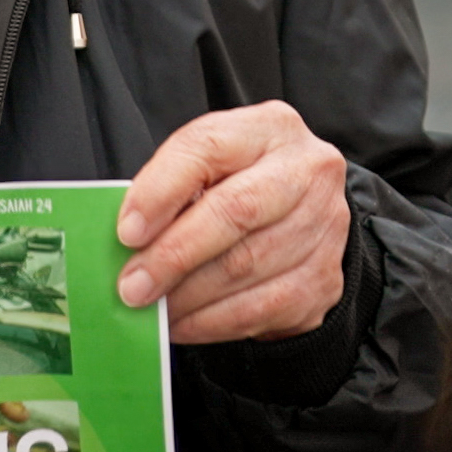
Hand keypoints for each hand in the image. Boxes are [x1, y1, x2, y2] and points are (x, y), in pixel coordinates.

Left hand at [115, 101, 351, 344]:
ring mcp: (324, 226)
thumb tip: (128, 240)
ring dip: (187, 296)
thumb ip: (174, 190)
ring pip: (245, 266)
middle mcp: (308, 170)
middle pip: (236, 211)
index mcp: (271, 128)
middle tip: (132, 286)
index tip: (127, 232)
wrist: (303, 220)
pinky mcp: (323, 279)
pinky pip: (259, 309)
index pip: (209, 147)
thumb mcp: (211, 168)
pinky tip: (182, 323)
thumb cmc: (241, 187)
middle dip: (174, 254)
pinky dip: (210, 322)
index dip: (162, 190)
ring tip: (151, 308)